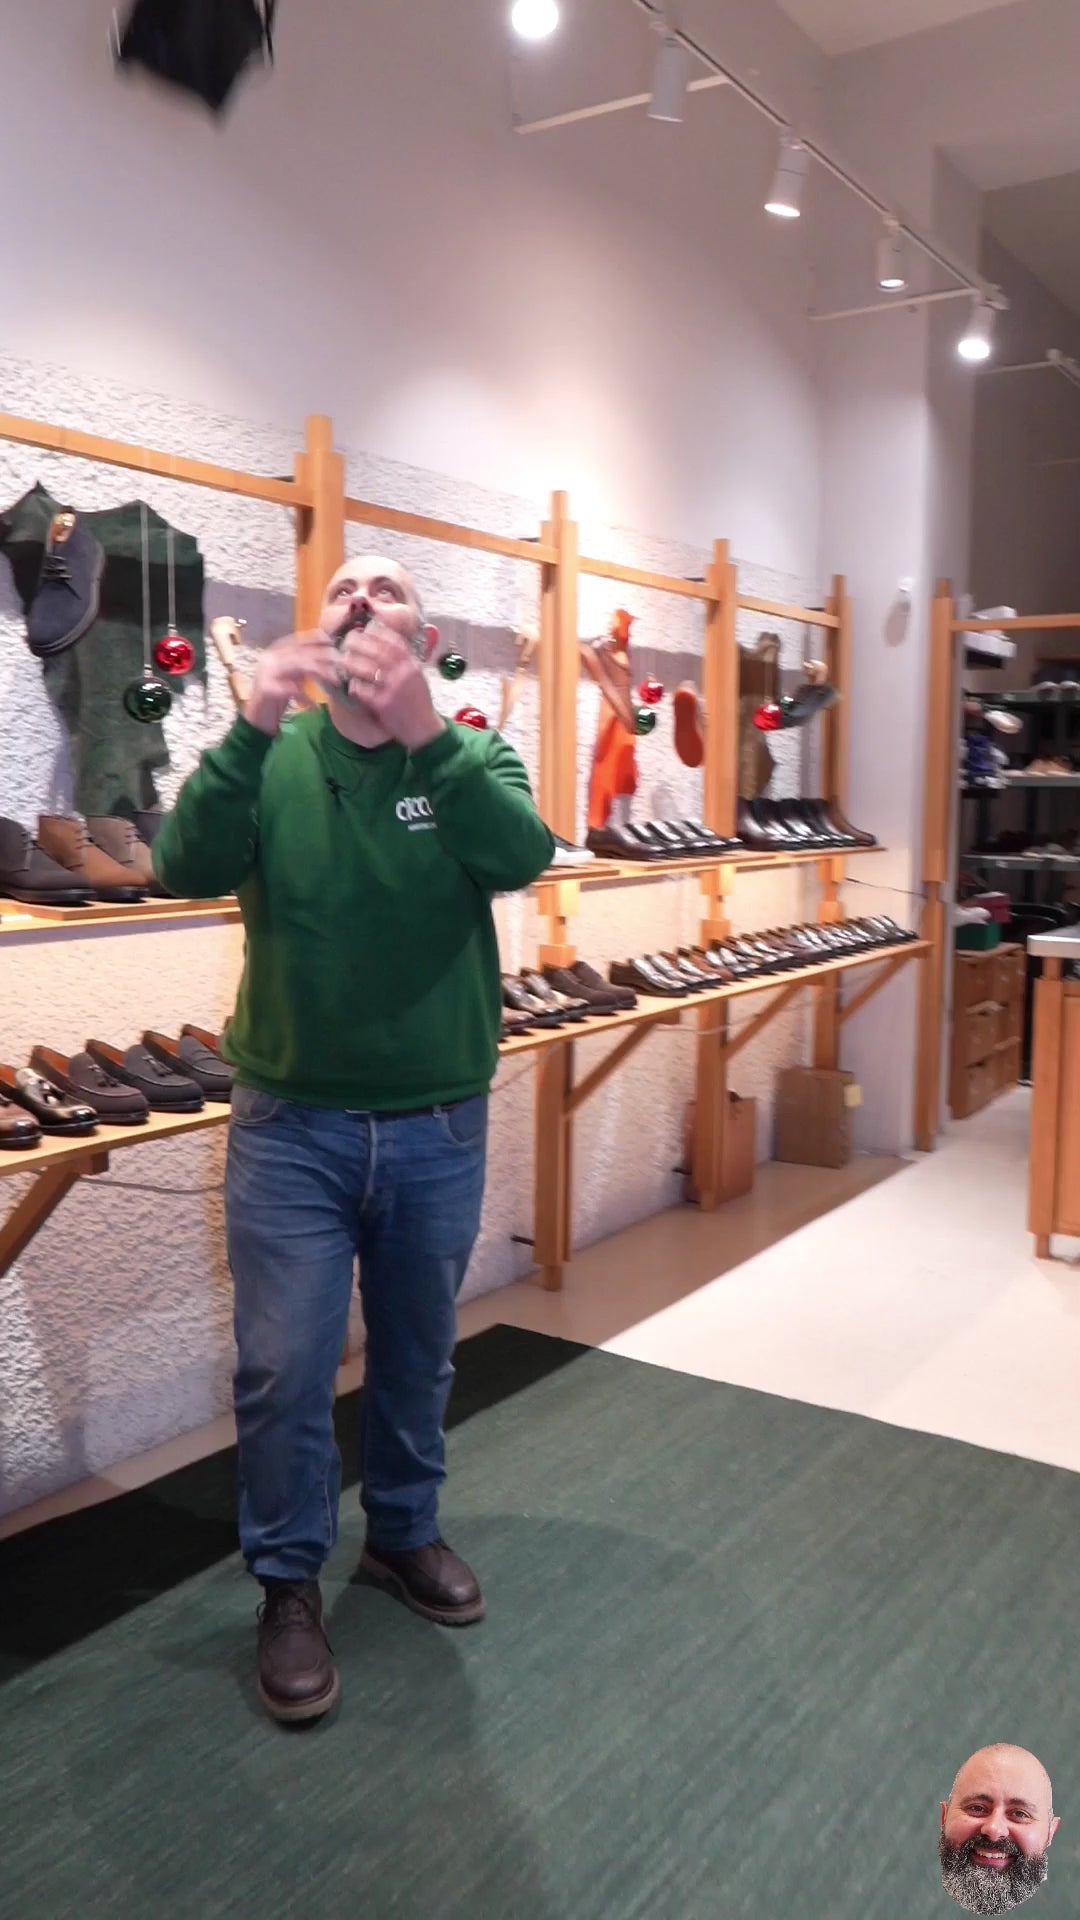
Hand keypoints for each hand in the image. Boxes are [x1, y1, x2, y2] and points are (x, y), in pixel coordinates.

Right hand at [243, 630, 342, 736]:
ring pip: (297, 666)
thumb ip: (303, 666)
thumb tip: (328, 655)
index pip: (296, 641)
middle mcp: (269, 659)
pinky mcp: (266, 689)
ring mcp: (266, 673)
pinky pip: (292, 690)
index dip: (314, 639)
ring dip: (318, 672)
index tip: (331, 640)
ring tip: (334, 680)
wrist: (257, 719)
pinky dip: (306, 698)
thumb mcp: (292, 678)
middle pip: (299, 652)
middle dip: (321, 655)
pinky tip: (316, 707)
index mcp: (274, 653)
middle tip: (340, 661)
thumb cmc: (277, 698)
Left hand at [337, 620, 444, 752]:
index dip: (378, 633)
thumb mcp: (417, 676)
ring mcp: (394, 690)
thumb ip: (405, 661)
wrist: (424, 728)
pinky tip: (350, 684)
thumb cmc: (419, 702)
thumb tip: (387, 643)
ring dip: (353, 663)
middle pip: (378, 652)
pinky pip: (364, 691)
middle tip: (348, 641)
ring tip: (344, 661)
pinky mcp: (384, 705)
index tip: (365, 629)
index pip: (394, 642)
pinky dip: (355, 686)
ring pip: (368, 669)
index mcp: (412, 665)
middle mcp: (404, 674)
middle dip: (360, 644)